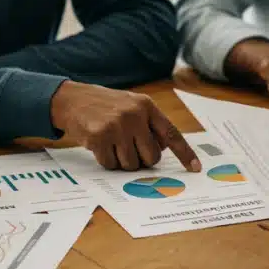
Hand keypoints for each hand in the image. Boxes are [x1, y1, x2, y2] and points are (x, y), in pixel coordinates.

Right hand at [50, 81, 200, 171]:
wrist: (72, 99)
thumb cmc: (105, 106)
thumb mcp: (131, 106)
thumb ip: (149, 124)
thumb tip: (162, 150)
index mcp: (146, 106)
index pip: (171, 134)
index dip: (185, 153)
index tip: (195, 168)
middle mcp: (134, 115)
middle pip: (151, 157)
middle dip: (141, 159)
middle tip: (128, 149)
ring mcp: (117, 126)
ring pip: (131, 164)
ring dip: (121, 161)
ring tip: (111, 143)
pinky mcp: (99, 137)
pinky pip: (111, 165)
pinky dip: (105, 160)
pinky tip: (99, 145)